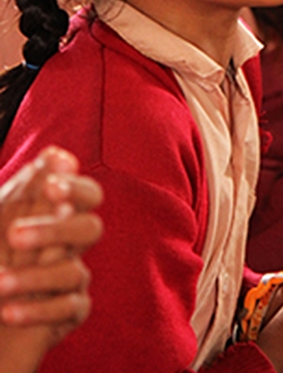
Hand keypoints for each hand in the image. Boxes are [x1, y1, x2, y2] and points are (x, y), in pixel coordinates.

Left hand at [0, 146, 101, 330]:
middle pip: (90, 229)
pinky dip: (37, 311)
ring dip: (32, 277)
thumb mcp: (6, 215)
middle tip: (14, 235)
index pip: (88, 195)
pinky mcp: (72, 311)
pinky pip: (68, 309)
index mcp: (62, 215)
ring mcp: (75, 279)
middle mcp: (73, 245)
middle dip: (55, 231)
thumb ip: (30, 187)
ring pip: (73, 272)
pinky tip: (7, 311)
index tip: (51, 188)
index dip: (76, 189)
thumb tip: (58, 155)